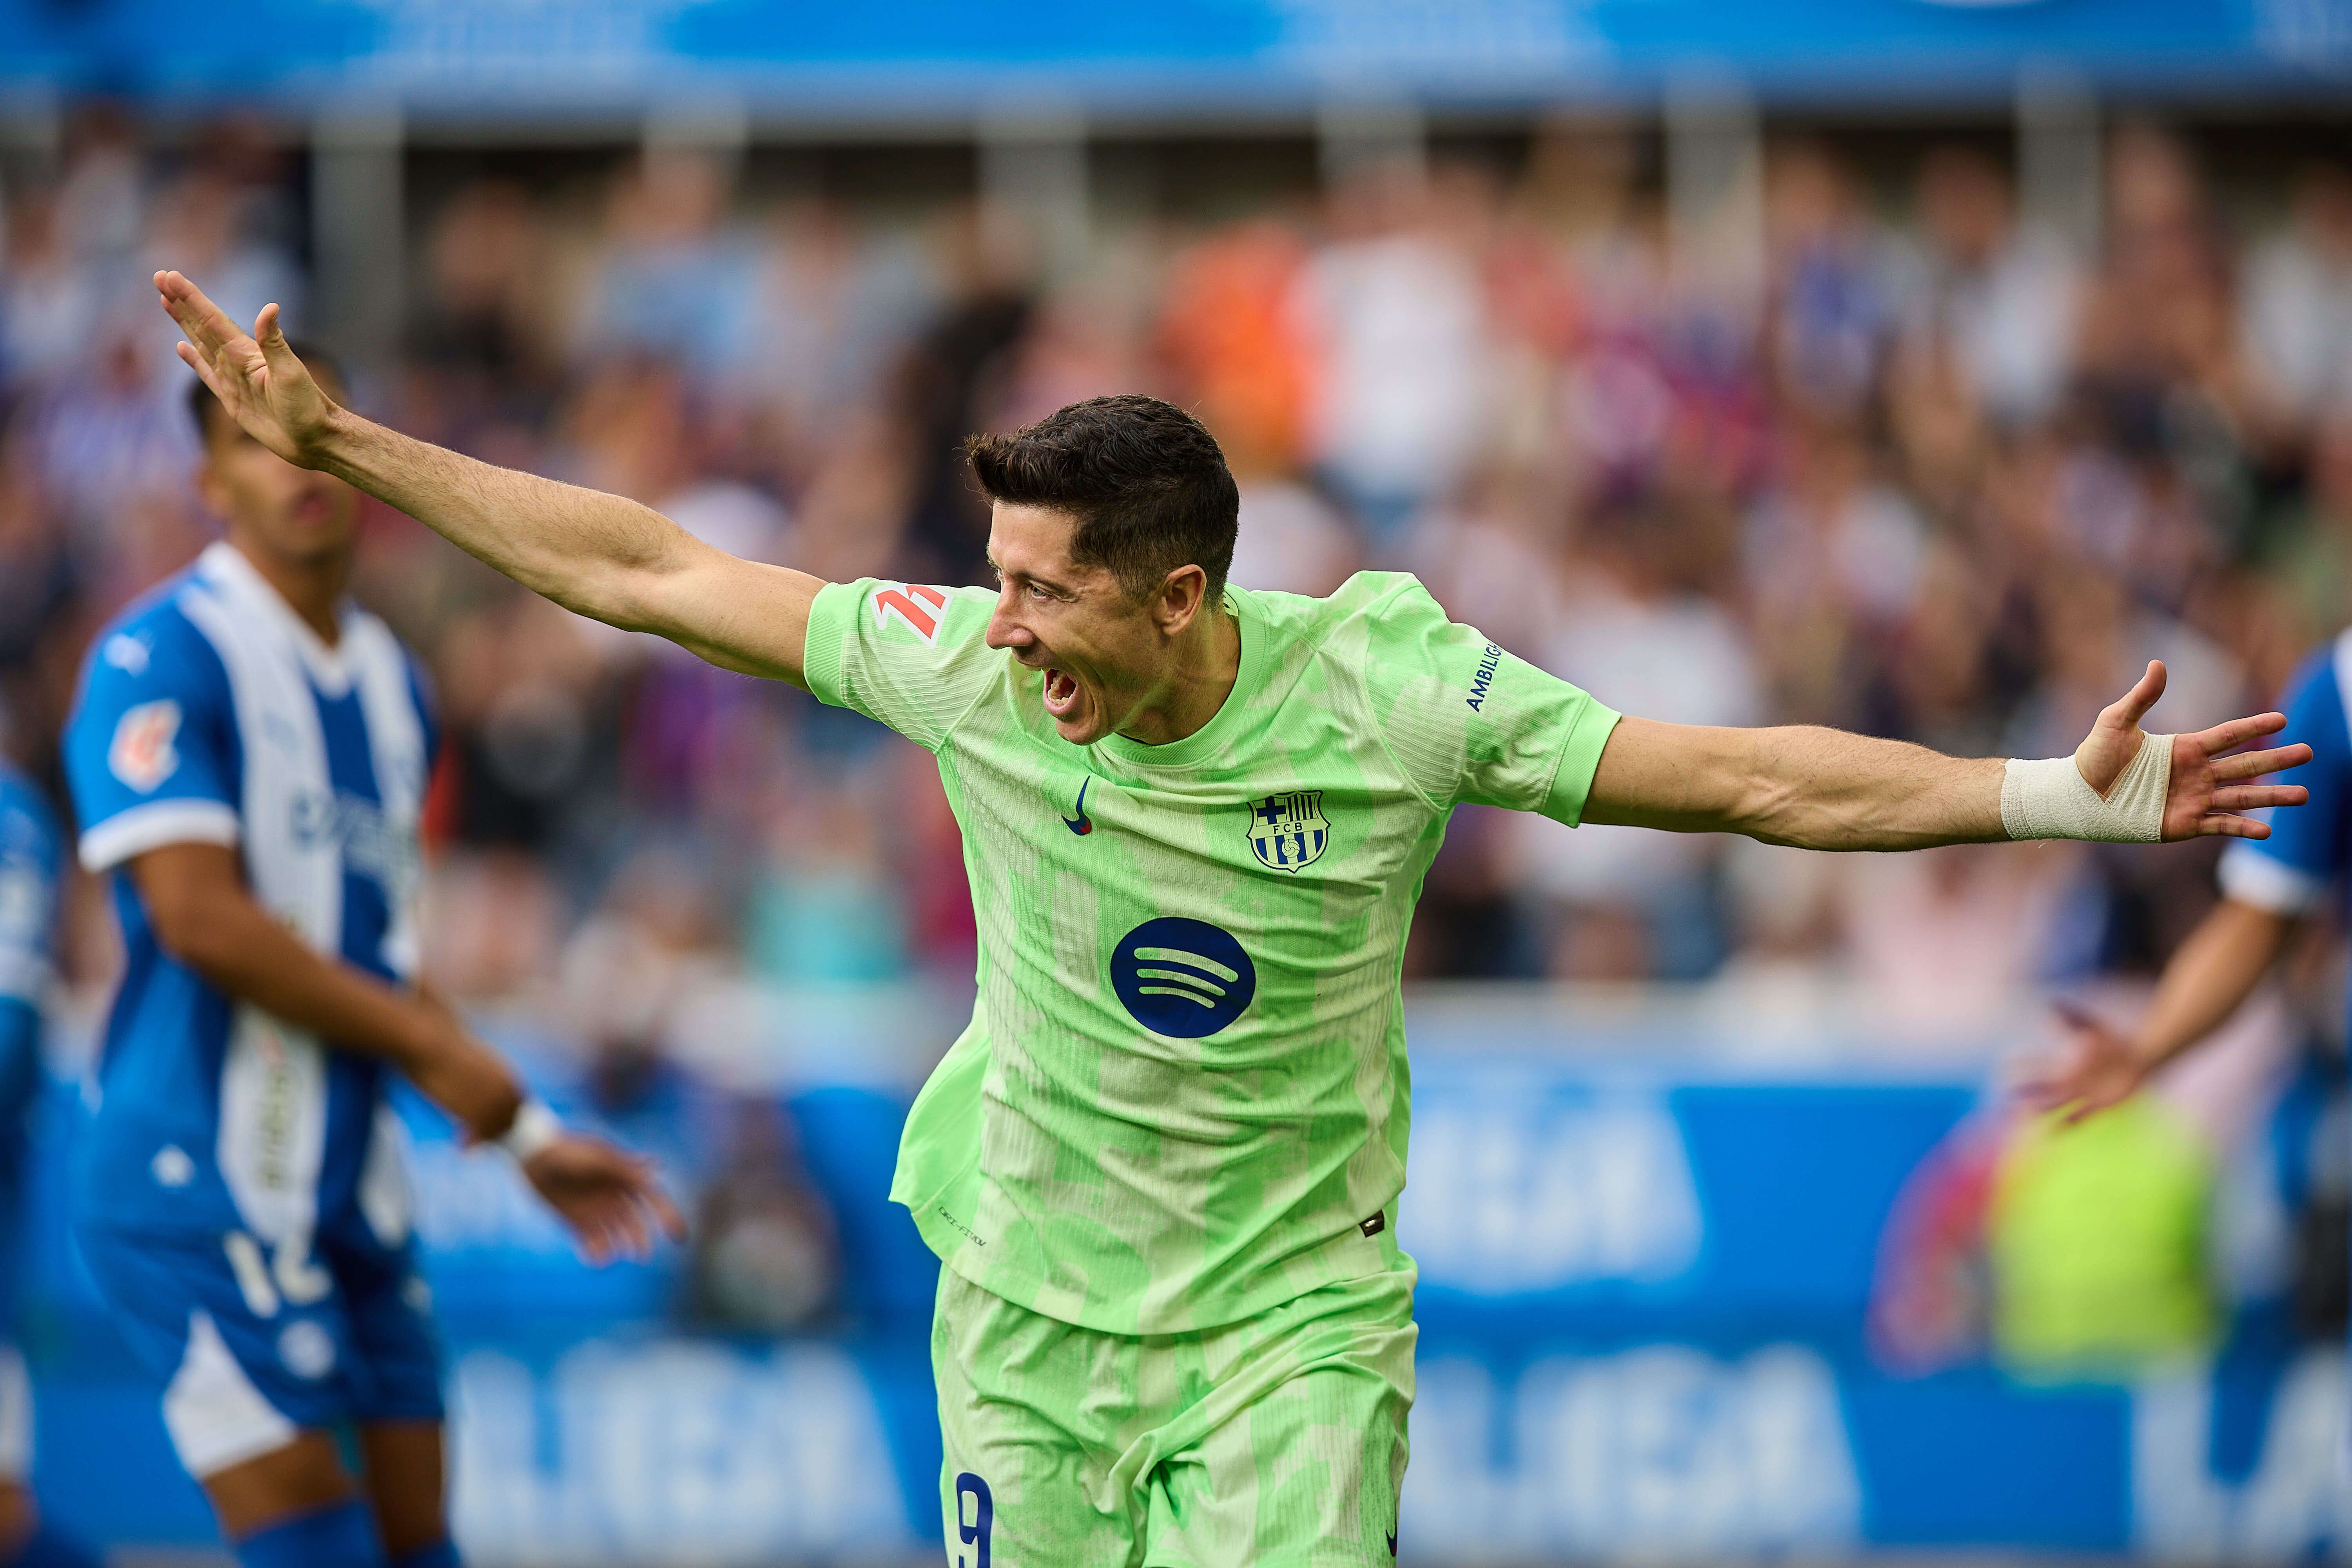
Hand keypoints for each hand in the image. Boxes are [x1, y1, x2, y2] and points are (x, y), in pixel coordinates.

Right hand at [155, 270, 339, 465]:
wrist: (315, 439)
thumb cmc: (308, 407)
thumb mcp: (290, 373)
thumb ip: (274, 342)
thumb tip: (271, 307)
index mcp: (247, 352)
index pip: (212, 319)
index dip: (190, 298)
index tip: (169, 276)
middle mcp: (237, 361)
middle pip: (202, 325)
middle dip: (181, 302)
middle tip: (160, 277)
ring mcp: (233, 378)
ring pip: (201, 343)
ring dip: (184, 322)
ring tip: (166, 301)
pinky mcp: (231, 398)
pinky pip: (206, 373)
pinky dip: (193, 359)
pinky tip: (181, 346)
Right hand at [400, 986, 523, 1143]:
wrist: (421, 1038)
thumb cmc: (431, 1034)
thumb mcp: (456, 1045)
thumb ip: (465, 1057)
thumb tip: (450, 1009)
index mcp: (501, 1068)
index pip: (516, 1100)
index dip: (504, 1115)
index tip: (489, 1126)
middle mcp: (503, 1082)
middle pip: (511, 1117)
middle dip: (497, 1131)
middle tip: (477, 1142)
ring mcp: (492, 1095)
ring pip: (498, 1128)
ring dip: (484, 1139)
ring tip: (467, 1145)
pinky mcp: (476, 1107)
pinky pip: (481, 1134)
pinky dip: (472, 1144)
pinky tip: (459, 1146)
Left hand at [521, 1135, 687, 1263]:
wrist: (531, 1154)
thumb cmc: (569, 1151)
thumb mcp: (600, 1157)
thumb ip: (627, 1167)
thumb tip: (659, 1169)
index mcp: (624, 1177)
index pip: (654, 1199)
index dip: (668, 1217)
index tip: (678, 1237)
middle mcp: (612, 1194)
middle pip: (634, 1221)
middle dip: (640, 1239)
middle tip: (641, 1256)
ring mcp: (593, 1208)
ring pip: (613, 1234)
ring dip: (617, 1246)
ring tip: (611, 1257)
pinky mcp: (574, 1218)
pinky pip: (589, 1240)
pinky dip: (594, 1252)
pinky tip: (594, 1260)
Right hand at [2016, 1000, 2152, 1122]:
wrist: (2139, 1058)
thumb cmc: (2112, 1041)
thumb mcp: (2090, 1026)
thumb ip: (2071, 1016)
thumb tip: (2052, 1001)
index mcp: (2064, 1066)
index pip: (2038, 1067)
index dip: (2023, 1067)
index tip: (2006, 1065)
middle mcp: (2069, 1082)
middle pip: (2042, 1089)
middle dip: (2026, 1091)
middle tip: (2009, 1093)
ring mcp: (2083, 1095)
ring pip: (2057, 1104)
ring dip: (2043, 1108)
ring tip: (2028, 1114)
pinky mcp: (2100, 1104)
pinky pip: (2082, 1116)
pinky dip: (2070, 1122)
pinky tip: (2061, 1127)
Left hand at [2072, 661, 2310, 839]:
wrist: (2079, 795)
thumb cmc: (2095, 757)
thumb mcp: (2116, 722)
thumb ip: (2141, 696)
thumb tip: (2158, 663)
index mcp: (2184, 748)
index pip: (2228, 734)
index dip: (2254, 726)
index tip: (2283, 718)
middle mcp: (2196, 773)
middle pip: (2245, 764)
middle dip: (2277, 759)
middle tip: (2308, 753)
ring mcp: (2194, 799)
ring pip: (2242, 796)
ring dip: (2272, 796)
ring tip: (2303, 794)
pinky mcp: (2186, 824)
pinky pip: (2221, 825)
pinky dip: (2244, 828)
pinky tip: (2267, 828)